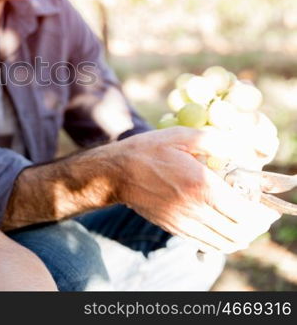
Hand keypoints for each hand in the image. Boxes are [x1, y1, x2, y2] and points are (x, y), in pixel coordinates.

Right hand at [114, 127, 279, 253]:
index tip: (265, 204)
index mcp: (201, 186)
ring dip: (241, 236)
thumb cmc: (149, 151)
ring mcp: (184, 223)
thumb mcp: (182, 135)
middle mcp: (195, 209)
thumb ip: (218, 141)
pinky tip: (224, 229)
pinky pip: (208, 245)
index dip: (261, 211)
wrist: (116, 173)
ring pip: (225, 243)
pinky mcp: (175, 229)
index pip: (245, 212)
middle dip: (255, 225)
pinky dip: (223, 242)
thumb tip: (246, 150)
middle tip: (259, 213)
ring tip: (244, 222)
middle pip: (239, 231)